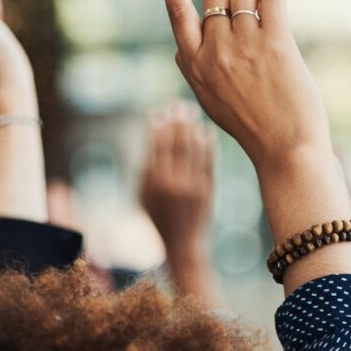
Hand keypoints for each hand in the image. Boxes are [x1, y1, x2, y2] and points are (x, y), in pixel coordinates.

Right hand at [139, 103, 214, 253]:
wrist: (182, 243)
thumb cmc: (157, 217)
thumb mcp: (142, 195)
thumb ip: (145, 168)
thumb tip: (153, 136)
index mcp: (153, 182)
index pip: (156, 146)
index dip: (158, 126)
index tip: (159, 112)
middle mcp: (173, 182)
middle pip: (176, 143)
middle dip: (178, 121)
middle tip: (179, 106)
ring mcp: (192, 185)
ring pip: (194, 148)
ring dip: (193, 128)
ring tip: (191, 114)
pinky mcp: (208, 189)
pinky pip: (209, 160)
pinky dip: (207, 144)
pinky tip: (205, 132)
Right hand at [155, 0, 350, 288]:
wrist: (285, 150)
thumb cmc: (252, 126)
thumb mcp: (209, 101)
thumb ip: (195, 70)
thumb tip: (180, 48)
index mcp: (192, 65)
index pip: (176, 11)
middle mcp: (211, 51)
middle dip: (234, 2)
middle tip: (252, 30)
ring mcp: (241, 45)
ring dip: (257, 2)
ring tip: (269, 33)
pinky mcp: (273, 42)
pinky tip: (282, 18)